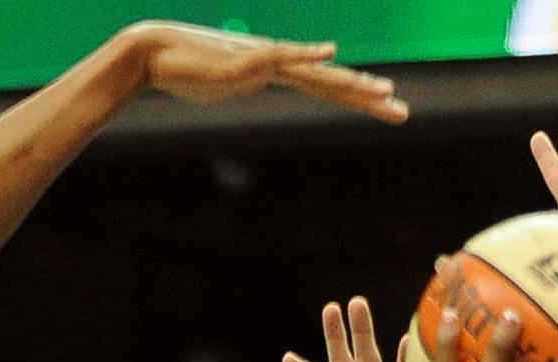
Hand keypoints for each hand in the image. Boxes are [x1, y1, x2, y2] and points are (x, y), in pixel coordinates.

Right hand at [128, 24, 406, 122]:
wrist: (154, 54)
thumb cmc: (182, 70)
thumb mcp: (222, 85)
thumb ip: (242, 81)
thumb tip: (251, 79)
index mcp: (275, 71)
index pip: (324, 86)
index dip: (357, 96)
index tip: (386, 107)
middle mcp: (278, 62)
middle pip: (331, 82)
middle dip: (369, 99)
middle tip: (403, 113)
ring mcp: (264, 60)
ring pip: (316, 74)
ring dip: (351, 84)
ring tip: (384, 93)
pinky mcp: (245, 60)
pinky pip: (282, 57)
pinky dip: (306, 54)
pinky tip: (330, 53)